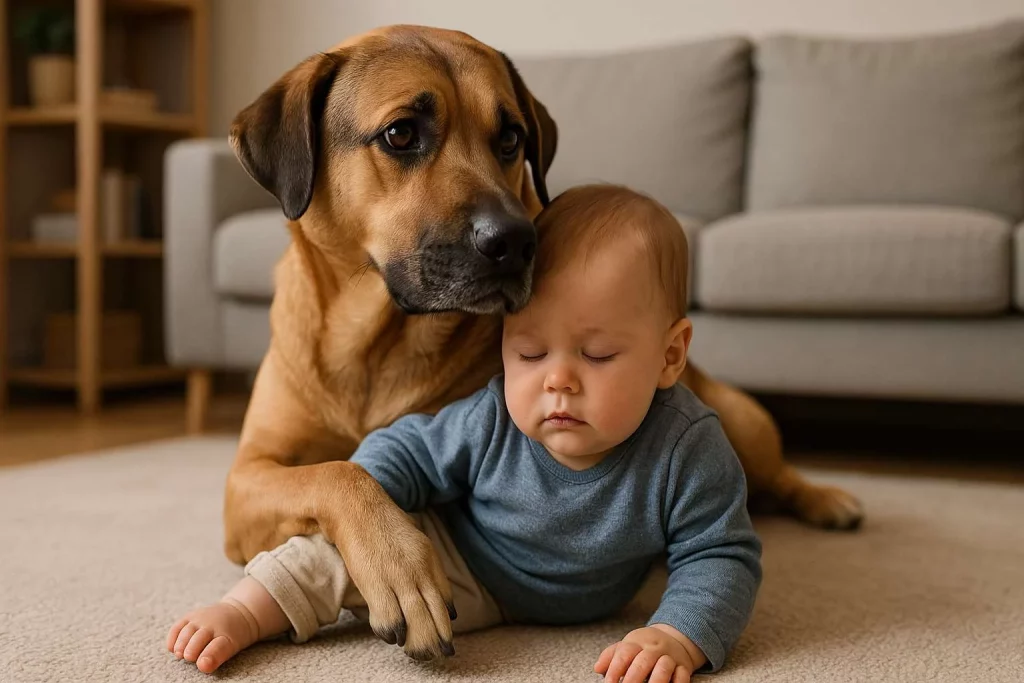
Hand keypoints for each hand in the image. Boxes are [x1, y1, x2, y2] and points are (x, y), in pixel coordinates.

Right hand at [327, 467, 455, 660]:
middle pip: (436, 617)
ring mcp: (399, 579)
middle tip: (437, 656)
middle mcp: (419, 572)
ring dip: (417, 644)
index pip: (444, 602)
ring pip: (418, 623)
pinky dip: (392, 632)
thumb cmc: (382, 526)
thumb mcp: (414, 545)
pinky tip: (390, 636)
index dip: (445, 624)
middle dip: (437, 641)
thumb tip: (444, 603)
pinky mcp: (376, 584)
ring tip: (416, 654)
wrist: (354, 505)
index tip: (445, 639)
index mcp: (429, 561)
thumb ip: (428, 571)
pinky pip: (391, 619)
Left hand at [594, 625, 703, 682]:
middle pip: (643, 661)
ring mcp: (670, 657)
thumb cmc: (644, 646)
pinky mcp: (684, 666)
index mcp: (637, 642)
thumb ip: (611, 656)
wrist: (674, 636)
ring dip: (655, 681)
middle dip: (633, 678)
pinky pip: (683, 675)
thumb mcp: (627, 645)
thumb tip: (598, 668)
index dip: (615, 669)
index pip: (624, 653)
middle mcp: (654, 648)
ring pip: (664, 666)